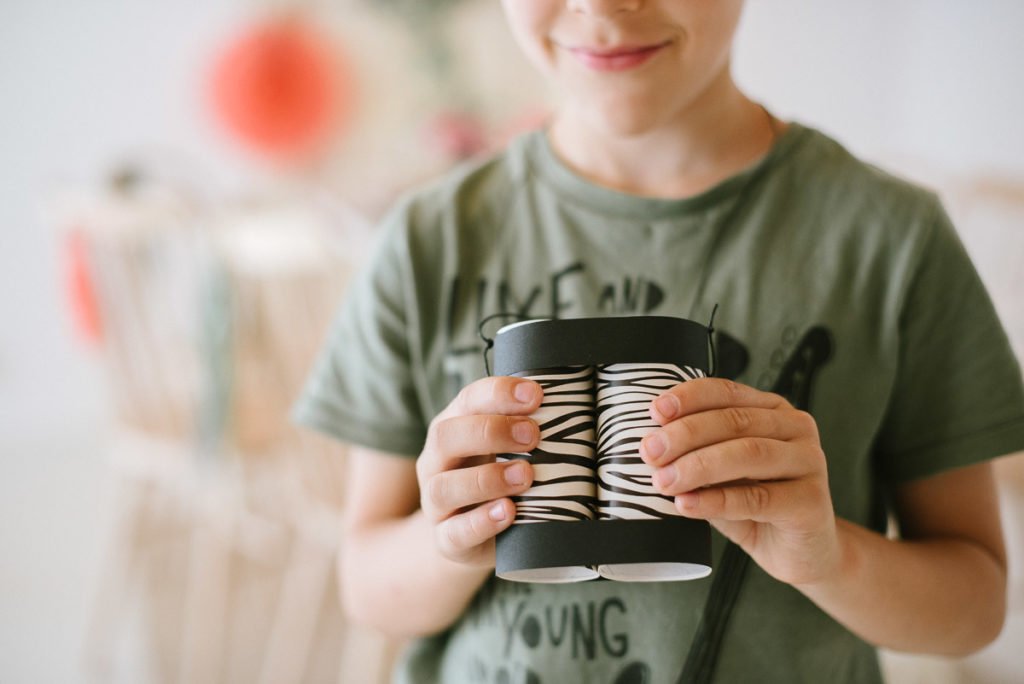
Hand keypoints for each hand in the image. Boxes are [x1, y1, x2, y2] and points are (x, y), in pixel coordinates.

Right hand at [416, 376, 541, 566]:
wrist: (471, 538)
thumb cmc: (498, 483)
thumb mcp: (506, 452)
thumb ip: (526, 431)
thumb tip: (572, 408)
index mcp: (452, 429)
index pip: (467, 400)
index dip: (498, 394)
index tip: (536, 394)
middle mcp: (436, 463)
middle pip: (446, 436)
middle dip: (491, 431)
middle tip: (533, 435)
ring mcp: (436, 504)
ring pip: (444, 487)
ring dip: (487, 478)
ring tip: (525, 475)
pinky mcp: (445, 540)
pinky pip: (454, 533)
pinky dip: (482, 521)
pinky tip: (508, 512)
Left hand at [639, 378, 840, 585]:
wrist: (801, 553)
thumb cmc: (757, 507)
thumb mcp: (722, 474)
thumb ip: (696, 455)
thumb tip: (649, 447)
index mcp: (771, 410)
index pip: (726, 392)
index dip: (689, 398)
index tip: (655, 412)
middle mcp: (795, 428)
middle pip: (734, 421)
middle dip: (685, 435)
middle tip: (650, 453)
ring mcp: (809, 463)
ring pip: (747, 454)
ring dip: (698, 466)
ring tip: (664, 481)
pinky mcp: (811, 502)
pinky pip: (757, 497)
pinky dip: (716, 500)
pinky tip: (687, 505)